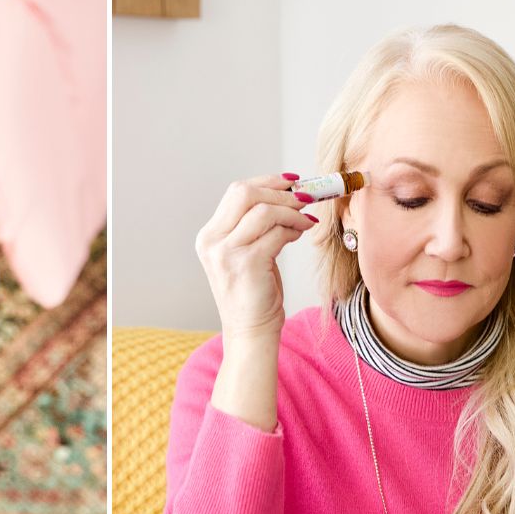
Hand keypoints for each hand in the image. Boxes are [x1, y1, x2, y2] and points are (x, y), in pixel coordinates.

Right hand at [195, 173, 317, 340]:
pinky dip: (294, 229)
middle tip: (304, 198)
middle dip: (280, 191)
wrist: (250, 331)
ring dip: (292, 211)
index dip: (267, 182)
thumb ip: (254, 226)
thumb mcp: (245, 253)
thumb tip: (289, 194)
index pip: (236, 192)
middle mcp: (212, 242)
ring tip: (305, 220)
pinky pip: (277, 233)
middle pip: (245, 193)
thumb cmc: (254, 293)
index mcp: (209, 236)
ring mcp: (227, 253)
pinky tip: (300, 233)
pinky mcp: (247, 264)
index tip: (292, 182)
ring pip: (264, 210)